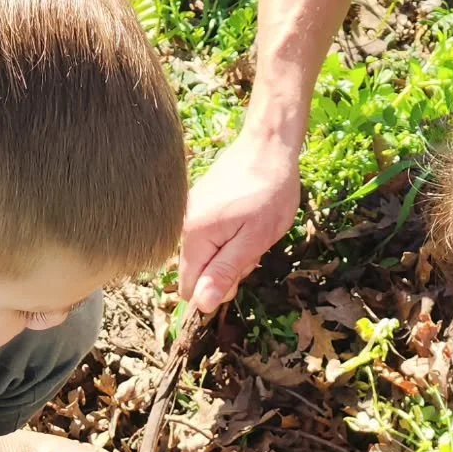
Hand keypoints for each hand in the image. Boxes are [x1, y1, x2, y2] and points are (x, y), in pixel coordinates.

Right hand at [179, 131, 301, 312]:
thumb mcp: (254, 239)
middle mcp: (183, 226)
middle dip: (225, 270)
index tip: (242, 271)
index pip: (189, 288)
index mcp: (194, 237)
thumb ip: (225, 272)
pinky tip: (245, 221)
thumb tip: (202, 305)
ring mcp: (190, 213)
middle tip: (252, 247)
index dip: (215, 290)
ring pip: (205, 254)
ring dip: (229, 253)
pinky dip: (227, 237)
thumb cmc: (269, 193)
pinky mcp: (199, 204)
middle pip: (197, 272)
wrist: (268, 145)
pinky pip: (208, 237)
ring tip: (252, 231)